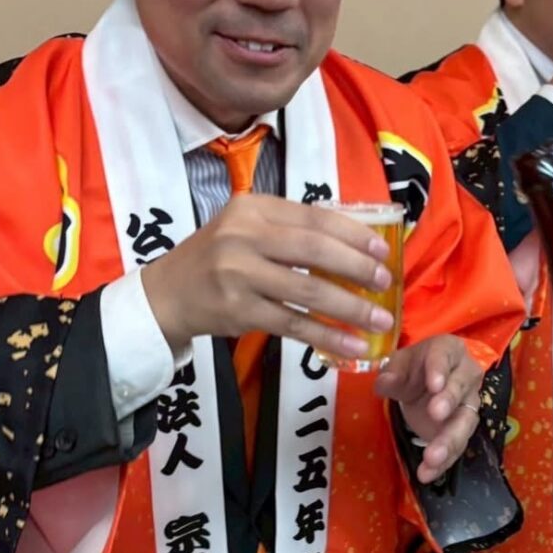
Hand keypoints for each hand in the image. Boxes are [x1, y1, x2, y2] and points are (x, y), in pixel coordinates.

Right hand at [141, 193, 394, 359]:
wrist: (167, 294)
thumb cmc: (219, 257)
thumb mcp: (248, 228)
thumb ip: (291, 230)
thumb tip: (356, 244)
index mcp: (254, 208)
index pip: (314, 216)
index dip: (353, 234)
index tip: (382, 250)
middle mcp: (244, 236)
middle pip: (314, 249)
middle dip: (356, 267)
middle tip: (385, 282)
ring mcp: (238, 274)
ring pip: (307, 289)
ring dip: (350, 307)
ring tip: (380, 319)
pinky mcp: (238, 310)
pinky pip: (293, 324)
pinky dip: (326, 335)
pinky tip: (351, 344)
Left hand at [374, 335, 482, 483]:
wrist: (424, 383)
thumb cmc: (413, 368)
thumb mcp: (398, 365)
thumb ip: (391, 374)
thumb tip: (386, 382)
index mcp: (447, 350)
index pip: (444, 355)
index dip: (439, 369)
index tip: (433, 384)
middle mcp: (466, 373)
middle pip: (460, 387)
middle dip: (449, 401)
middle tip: (435, 414)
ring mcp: (468, 402)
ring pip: (465, 420)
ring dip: (449, 440)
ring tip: (431, 457)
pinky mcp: (464, 427)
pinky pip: (459, 445)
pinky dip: (444, 461)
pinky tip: (427, 473)